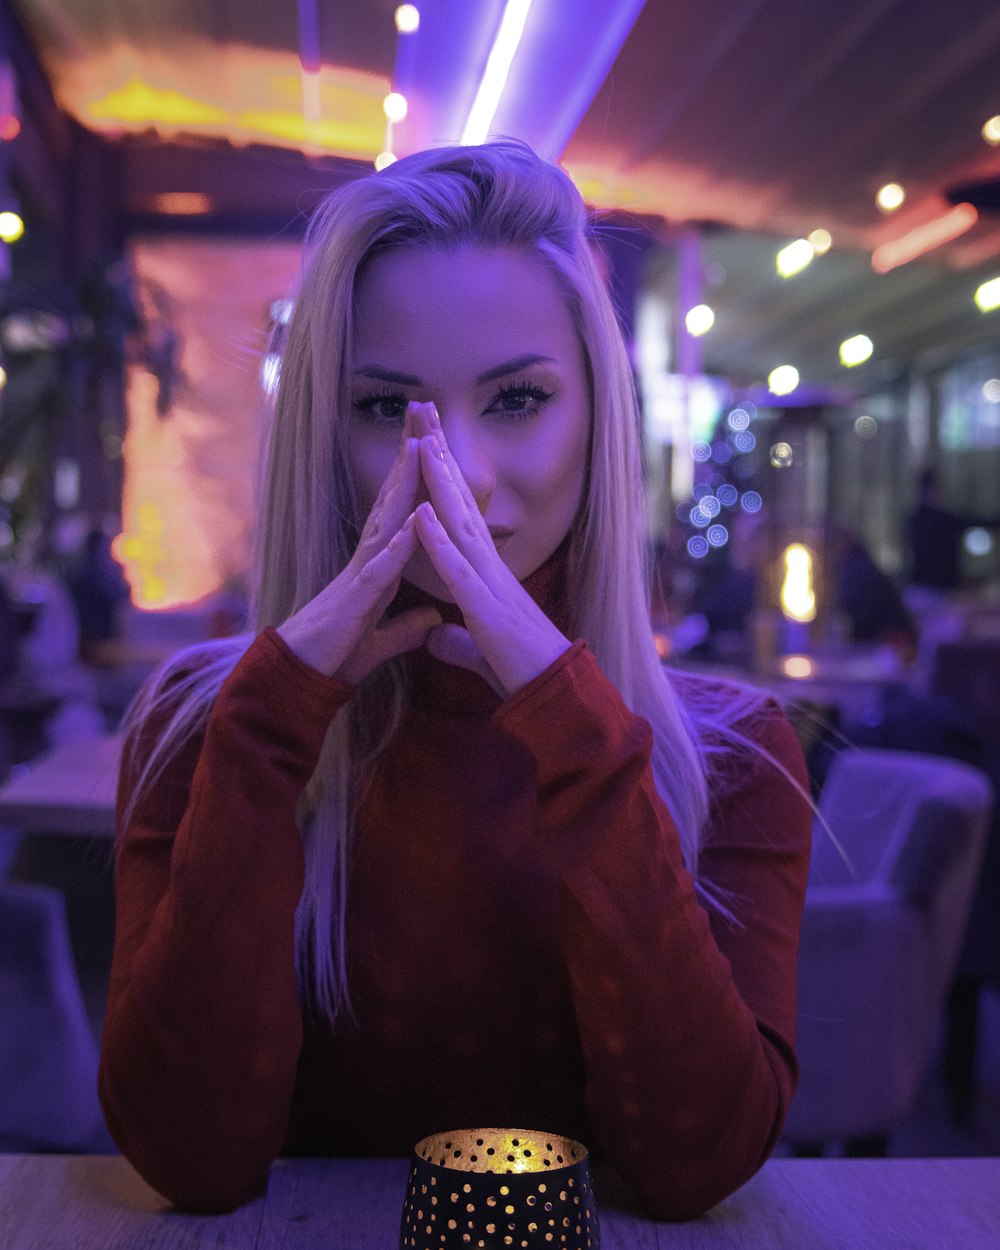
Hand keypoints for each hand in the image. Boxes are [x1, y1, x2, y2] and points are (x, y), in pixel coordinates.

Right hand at [277, 406, 441, 682]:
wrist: (301, 681)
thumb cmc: (335, 655)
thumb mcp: (382, 639)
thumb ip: (406, 627)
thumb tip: (432, 619)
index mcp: (378, 564)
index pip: (401, 510)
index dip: (417, 475)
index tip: (432, 437)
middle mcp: (368, 559)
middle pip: (392, 499)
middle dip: (408, 456)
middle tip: (422, 411)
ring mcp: (360, 576)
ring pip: (385, 522)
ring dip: (403, 486)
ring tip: (420, 447)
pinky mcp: (356, 602)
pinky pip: (379, 569)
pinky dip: (398, 546)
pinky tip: (414, 523)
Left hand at [413, 411, 571, 697]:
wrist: (557, 696)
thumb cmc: (523, 672)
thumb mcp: (479, 651)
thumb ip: (457, 640)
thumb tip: (434, 636)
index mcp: (488, 576)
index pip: (462, 518)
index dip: (444, 480)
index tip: (428, 444)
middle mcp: (491, 570)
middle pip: (461, 505)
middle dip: (442, 460)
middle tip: (426, 416)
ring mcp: (491, 586)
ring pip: (460, 525)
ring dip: (439, 484)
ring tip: (422, 444)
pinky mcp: (487, 610)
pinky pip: (458, 570)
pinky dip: (438, 541)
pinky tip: (421, 513)